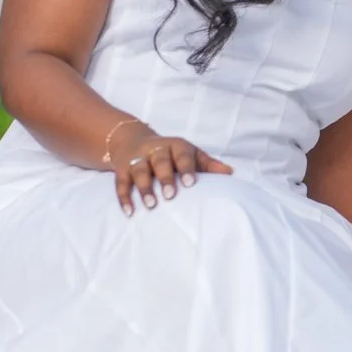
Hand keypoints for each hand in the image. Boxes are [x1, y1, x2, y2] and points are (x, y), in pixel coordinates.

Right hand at [109, 120, 231, 215]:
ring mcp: (137, 159)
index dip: (186, 168)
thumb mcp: (191, 154)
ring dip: (144, 188)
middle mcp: (156, 150)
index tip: (191, 183)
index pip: (182, 155)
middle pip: (160, 161)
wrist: (132, 140)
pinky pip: (121, 182)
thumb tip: (230, 173)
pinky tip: (130, 212)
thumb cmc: (171, 154)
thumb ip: (208, 165)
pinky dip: (124, 197)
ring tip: (151, 205)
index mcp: (176, 146)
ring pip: (139, 171)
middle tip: (171, 196)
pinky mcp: (122, 169)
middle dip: (165, 178)